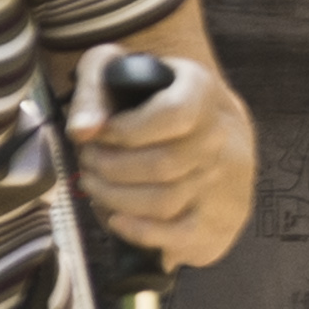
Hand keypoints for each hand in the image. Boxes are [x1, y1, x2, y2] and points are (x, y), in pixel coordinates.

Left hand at [68, 49, 254, 266]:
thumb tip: (83, 131)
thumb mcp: (120, 74)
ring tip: (96, 186)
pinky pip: (180, 234)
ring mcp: (225, 181)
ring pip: (166, 201)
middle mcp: (223, 136)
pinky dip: (140, 232)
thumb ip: (93, 92)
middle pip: (163, 165)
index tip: (99, 134)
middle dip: (110, 168)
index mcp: (201, 91)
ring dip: (116, 199)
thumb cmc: (154, 100)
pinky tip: (116, 219)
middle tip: (88, 164)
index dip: (126, 130)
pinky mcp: (220, 218)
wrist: (211, 128)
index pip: (172, 115)